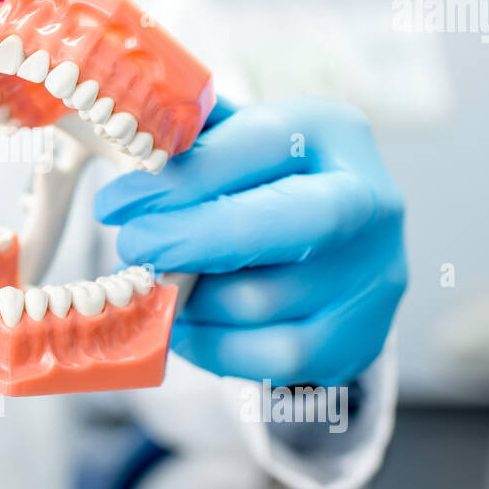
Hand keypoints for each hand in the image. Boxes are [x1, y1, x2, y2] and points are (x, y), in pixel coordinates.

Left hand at [95, 99, 406, 386]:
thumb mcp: (237, 142)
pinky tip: (185, 324)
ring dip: (190, 297)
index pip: (255, 145)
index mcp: (331, 131)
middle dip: (187, 239)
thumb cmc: (267, 186)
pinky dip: (212, 345)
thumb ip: (191, 137)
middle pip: (272, 224)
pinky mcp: (357, 338)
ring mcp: (371, 275)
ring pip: (258, 300)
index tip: (117, 203)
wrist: (339, 258)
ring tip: (159, 283)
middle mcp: (368, 199)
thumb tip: (133, 133)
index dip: (180, 178)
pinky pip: (269, 357)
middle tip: (132, 247)